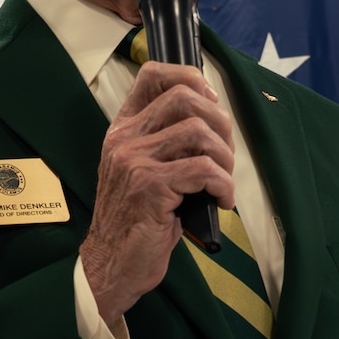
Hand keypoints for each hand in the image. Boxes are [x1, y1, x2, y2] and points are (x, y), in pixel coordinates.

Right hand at [79, 62, 234, 325]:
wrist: (112, 264)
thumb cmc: (137, 222)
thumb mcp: (145, 173)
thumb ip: (167, 144)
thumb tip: (213, 123)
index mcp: (123, 130)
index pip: (152, 75)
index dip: (191, 78)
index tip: (211, 104)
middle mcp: (125, 139)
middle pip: (185, 97)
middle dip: (220, 123)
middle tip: (225, 155)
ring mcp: (134, 161)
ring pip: (199, 132)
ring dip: (225, 158)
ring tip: (224, 182)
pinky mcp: (150, 187)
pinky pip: (203, 169)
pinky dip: (224, 185)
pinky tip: (222, 201)